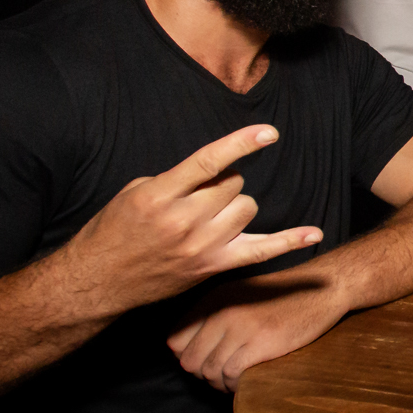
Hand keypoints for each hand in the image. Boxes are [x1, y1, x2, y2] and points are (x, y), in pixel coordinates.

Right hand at [60, 124, 321, 313]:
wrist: (97, 280)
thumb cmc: (114, 230)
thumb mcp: (136, 192)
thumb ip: (177, 179)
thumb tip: (218, 170)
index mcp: (160, 195)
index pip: (209, 162)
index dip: (241, 144)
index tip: (269, 132)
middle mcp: (184, 221)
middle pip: (234, 185)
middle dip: (224, 183)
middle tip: (200, 195)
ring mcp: (201, 247)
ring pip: (247, 208)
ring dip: (236, 205)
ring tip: (209, 215)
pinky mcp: (212, 267)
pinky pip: (260, 251)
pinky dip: (289, 242)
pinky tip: (314, 233)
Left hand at [166, 266, 344, 391]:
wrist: (321, 290)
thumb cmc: (282, 298)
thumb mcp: (241, 297)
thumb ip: (213, 317)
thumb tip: (186, 350)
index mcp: (213, 300)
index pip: (174, 339)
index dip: (186, 356)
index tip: (204, 361)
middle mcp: (221, 311)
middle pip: (189, 360)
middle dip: (201, 375)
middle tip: (219, 377)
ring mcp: (240, 327)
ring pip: (208, 370)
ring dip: (218, 384)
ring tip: (232, 383)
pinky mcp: (260, 342)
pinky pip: (230, 374)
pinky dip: (234, 385)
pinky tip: (245, 382)